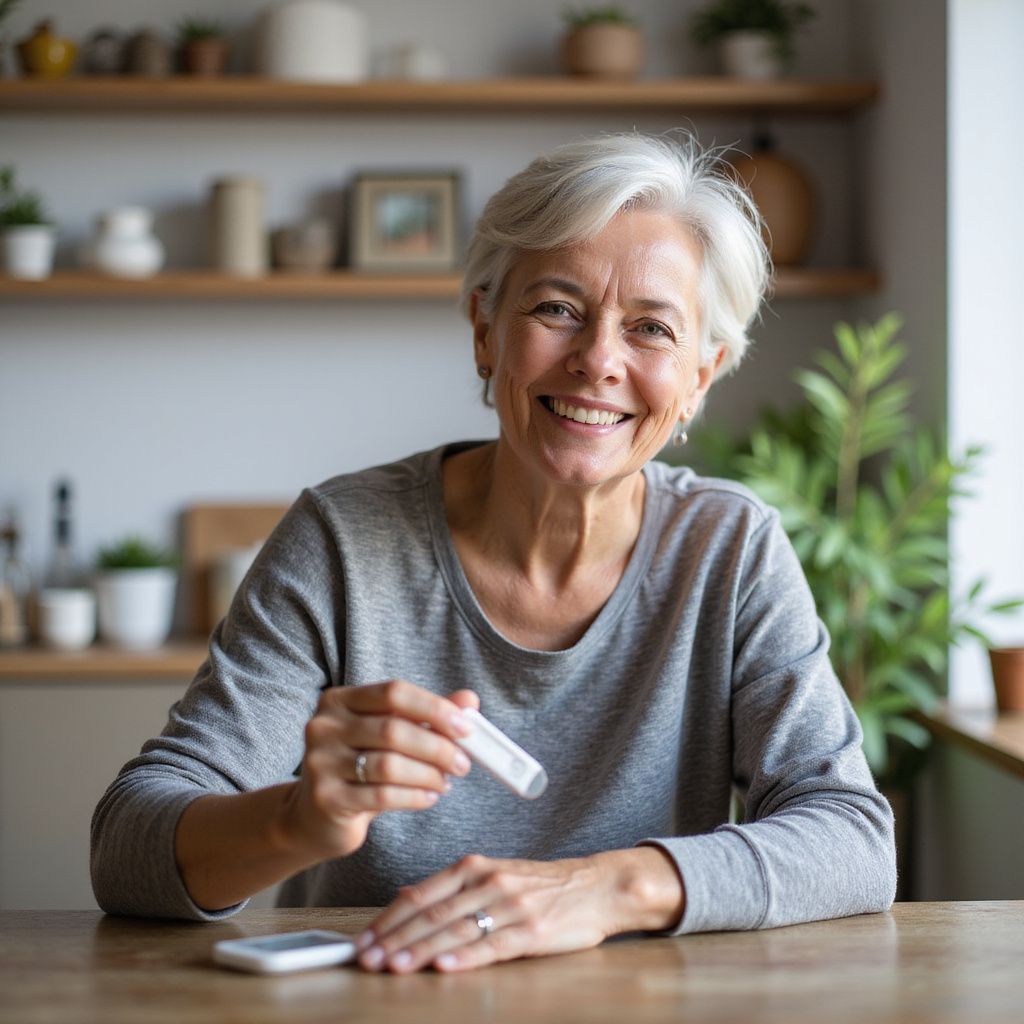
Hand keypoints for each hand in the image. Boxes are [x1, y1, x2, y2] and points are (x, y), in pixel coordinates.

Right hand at [278, 680, 478, 860]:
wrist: (316, 816)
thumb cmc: (359, 767)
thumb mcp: (391, 736)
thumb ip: (427, 716)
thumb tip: (469, 700)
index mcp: (339, 700)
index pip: (394, 693)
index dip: (433, 708)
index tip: (465, 727)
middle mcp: (323, 726)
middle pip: (393, 729)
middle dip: (437, 747)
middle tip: (463, 762)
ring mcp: (320, 762)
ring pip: (389, 765)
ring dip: (428, 775)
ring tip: (445, 782)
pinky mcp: (326, 798)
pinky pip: (382, 796)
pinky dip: (414, 796)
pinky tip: (429, 797)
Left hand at [354, 849, 682, 973]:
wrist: (596, 886)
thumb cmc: (541, 884)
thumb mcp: (493, 874)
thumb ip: (451, 888)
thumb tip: (405, 896)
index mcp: (475, 867)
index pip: (421, 894)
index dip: (388, 918)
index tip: (363, 940)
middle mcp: (488, 883)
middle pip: (433, 913)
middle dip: (395, 938)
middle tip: (367, 959)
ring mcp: (510, 906)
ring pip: (456, 929)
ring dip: (421, 950)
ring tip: (394, 966)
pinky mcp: (531, 931)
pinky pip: (493, 945)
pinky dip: (465, 957)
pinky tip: (444, 966)